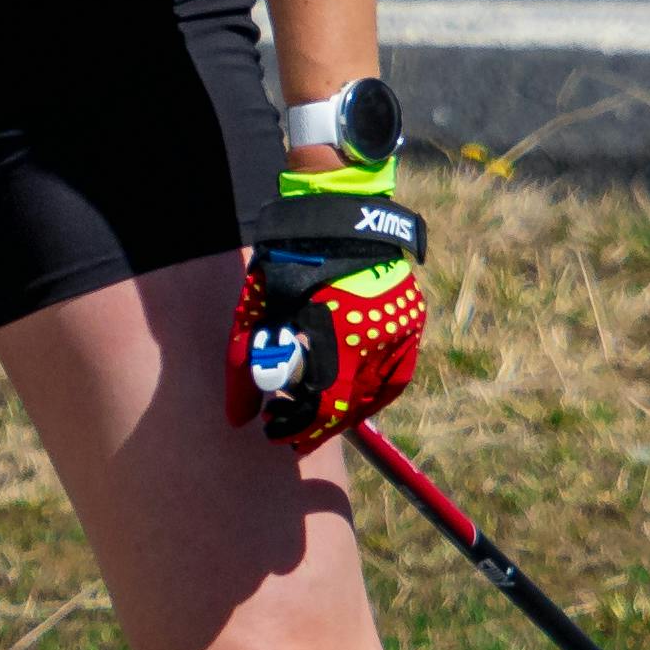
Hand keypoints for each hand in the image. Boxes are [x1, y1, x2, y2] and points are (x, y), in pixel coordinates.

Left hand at [226, 166, 427, 447]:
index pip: (327, 407)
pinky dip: (373, 388)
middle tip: (288, 417)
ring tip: (316, 406)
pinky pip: (396, 371)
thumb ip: (245, 367)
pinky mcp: (411, 318)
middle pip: (352, 403)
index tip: (277, 435)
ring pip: (377, 392)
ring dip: (347, 407)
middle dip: (318, 418)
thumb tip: (238, 419)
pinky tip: (350, 390)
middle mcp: (379, 337)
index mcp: (341, 337)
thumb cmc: (285, 262)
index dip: (302, 429)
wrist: (332, 214)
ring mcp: (401, 329)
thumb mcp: (256, 312)